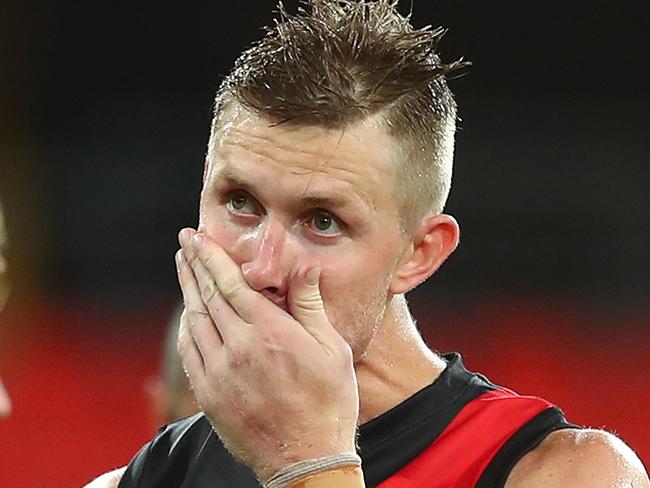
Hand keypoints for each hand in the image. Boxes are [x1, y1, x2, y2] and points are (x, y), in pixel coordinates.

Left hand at [175, 228, 358, 481]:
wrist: (306, 459)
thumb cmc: (328, 402)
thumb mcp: (332, 350)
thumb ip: (311, 305)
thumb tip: (306, 266)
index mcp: (269, 333)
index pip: (230, 283)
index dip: (211, 256)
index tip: (198, 237)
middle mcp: (238, 349)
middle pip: (206, 296)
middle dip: (194, 264)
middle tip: (185, 242)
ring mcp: (219, 374)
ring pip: (195, 321)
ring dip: (187, 291)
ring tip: (184, 268)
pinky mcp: (210, 396)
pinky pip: (190, 352)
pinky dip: (187, 327)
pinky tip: (189, 315)